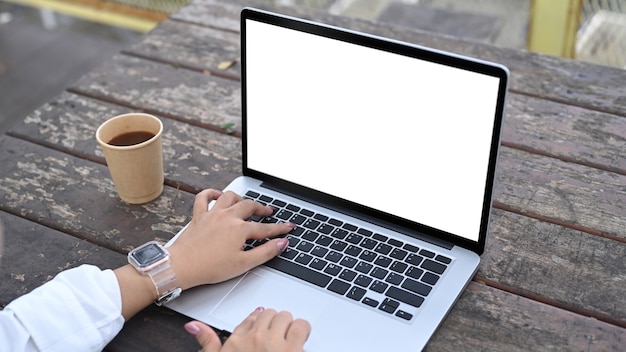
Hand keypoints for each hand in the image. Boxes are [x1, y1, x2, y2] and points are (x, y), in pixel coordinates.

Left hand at [168, 189, 294, 289]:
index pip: (266, 228)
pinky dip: (212, 193)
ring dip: (241, 198)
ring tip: (246, 203)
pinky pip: (204, 197)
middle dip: (262, 209)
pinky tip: (218, 195)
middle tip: (269, 212)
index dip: (280, 228)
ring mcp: (212, 214)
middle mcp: (228, 217)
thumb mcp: (244, 264)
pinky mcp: (198, 216)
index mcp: (240, 229)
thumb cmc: (210, 267)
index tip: (289, 227)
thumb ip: (265, 252)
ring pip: (230, 197)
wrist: (182, 266)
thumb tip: (281, 243)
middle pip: (250, 206)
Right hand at [185, 307, 310, 351]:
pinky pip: (302, 326)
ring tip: (288, 341)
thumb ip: (208, 342)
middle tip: (276, 340)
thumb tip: (193, 325)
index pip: (250, 318)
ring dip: (289, 327)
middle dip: (275, 325)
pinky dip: (303, 332)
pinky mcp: (294, 349)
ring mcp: (274, 343)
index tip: (262, 328)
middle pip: (269, 314)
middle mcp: (254, 339)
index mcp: (236, 342)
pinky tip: (299, 342)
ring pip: (286, 316)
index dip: (259, 323)